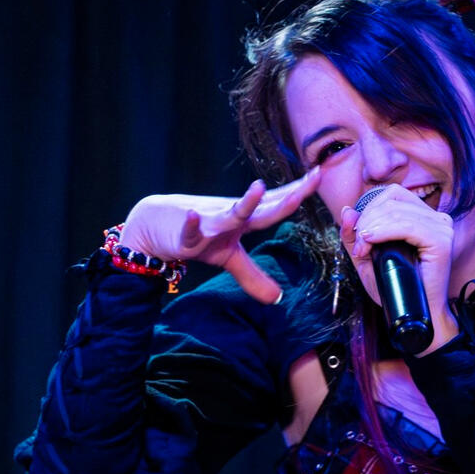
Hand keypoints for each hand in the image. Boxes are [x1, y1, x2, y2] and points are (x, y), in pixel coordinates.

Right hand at [120, 167, 321, 303]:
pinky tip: (193, 216)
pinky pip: (189, 230)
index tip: (320, 175)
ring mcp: (210, 224)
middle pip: (264, 209)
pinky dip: (191, 224)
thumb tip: (277, 298)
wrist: (154, 224)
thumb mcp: (229, 258)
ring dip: (244, 202)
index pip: (276, 206)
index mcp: (245, 221)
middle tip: (309, 181)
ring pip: (231, 214)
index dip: (298, 192)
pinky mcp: (185, 235)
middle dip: (285, 198)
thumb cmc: (198, 236)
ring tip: (257, 187)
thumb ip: (253, 275)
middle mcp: (231, 217)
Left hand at [338, 185, 460, 351]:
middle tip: (358, 247)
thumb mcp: (367, 259)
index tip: (358, 237)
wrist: (414, 314)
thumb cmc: (395, 288)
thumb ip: (354, 236)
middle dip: (366, 220)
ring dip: (371, 228)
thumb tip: (346, 210)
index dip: (369, 209)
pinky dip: (384, 231)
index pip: (392, 194)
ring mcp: (442, 227)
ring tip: (363, 250)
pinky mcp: (441, 241)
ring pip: (396, 211)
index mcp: (423, 216)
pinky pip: (408, 226)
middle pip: (391, 200)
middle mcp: (436, 218)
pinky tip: (372, 242)